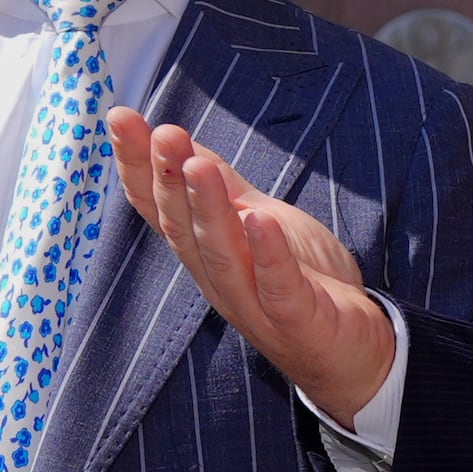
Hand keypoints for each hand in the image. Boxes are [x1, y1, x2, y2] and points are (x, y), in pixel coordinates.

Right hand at [105, 107, 393, 422]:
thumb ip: (224, 189)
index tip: (119, 119)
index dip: (136, 167)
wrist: (353, 352)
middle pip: (182, 227)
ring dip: (207, 209)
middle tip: (162, 134)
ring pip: (220, 254)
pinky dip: (267, 254)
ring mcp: (254, 303)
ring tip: (197, 166)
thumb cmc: (304, 285)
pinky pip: (277, 286)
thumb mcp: (261, 222)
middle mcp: (219, 279)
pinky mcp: (296, 321)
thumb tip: (181, 144)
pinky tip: (259, 221)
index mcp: (206, 253)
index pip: (160, 208)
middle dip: (168, 179)